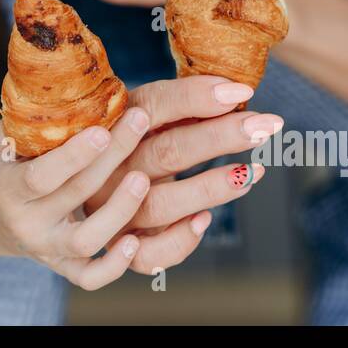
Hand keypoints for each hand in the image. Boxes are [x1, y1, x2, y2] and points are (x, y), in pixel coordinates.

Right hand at [0, 106, 154, 290]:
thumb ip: (23, 123)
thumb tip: (64, 91)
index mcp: (6, 190)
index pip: (41, 176)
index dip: (73, 156)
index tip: (102, 129)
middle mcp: (25, 225)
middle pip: (75, 195)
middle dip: (111, 158)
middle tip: (140, 122)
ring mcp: (45, 250)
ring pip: (86, 240)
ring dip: (119, 210)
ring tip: (144, 178)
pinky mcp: (63, 267)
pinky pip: (90, 278)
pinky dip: (115, 267)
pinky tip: (136, 241)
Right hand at [83, 75, 283, 273]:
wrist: (81, 180)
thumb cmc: (132, 139)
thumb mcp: (147, 111)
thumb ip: (182, 102)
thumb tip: (237, 92)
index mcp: (113, 123)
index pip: (154, 104)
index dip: (197, 97)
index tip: (242, 93)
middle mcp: (107, 165)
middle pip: (166, 151)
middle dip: (221, 137)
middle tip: (266, 126)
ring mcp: (110, 207)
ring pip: (161, 204)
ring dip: (211, 189)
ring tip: (252, 172)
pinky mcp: (118, 242)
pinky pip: (148, 255)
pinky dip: (179, 241)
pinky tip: (204, 220)